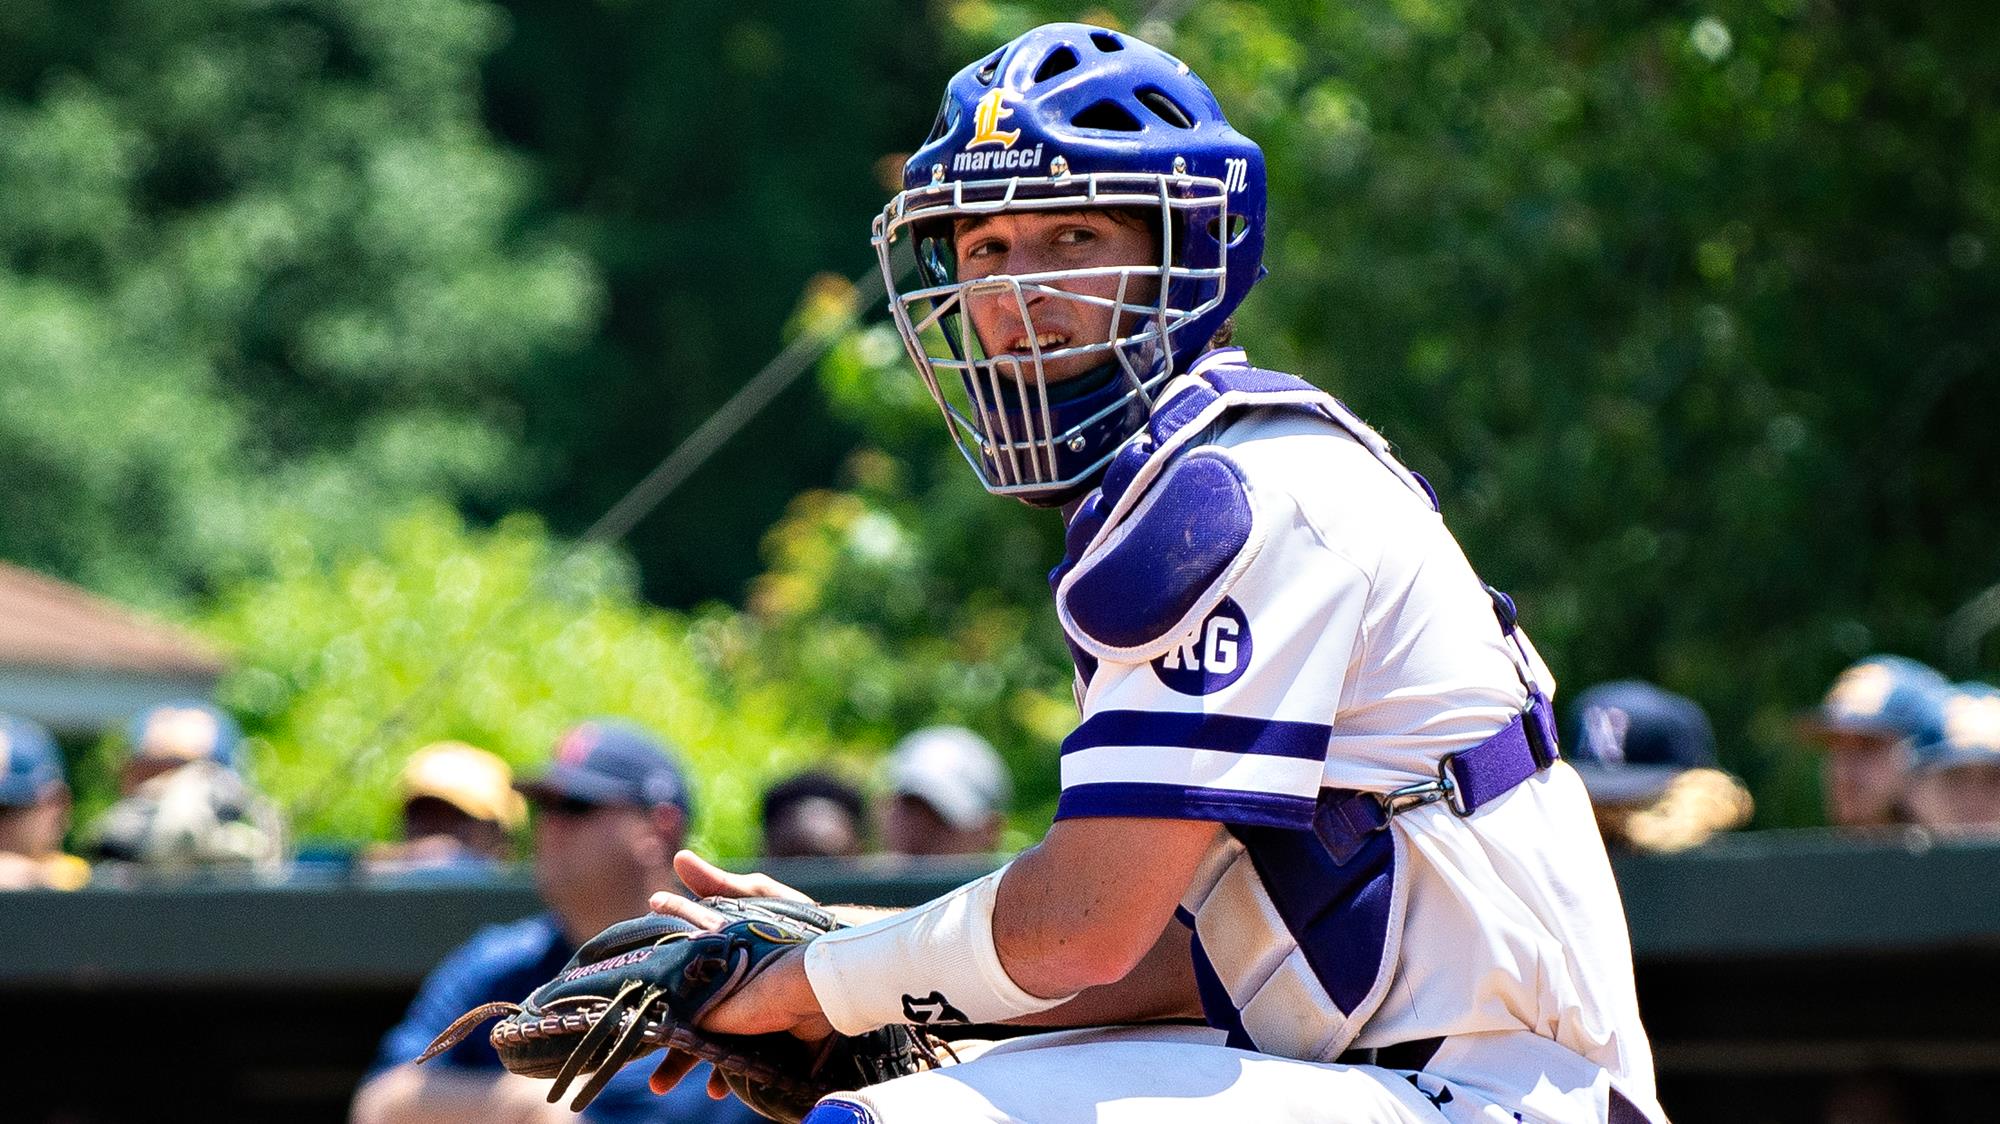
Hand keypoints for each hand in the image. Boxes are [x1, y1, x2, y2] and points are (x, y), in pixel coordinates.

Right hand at [645, 854, 832, 1098]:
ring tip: (662, 1084)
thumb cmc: (794, 921)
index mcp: (714, 957)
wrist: (836, 957)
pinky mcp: (764, 1034)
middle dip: (663, 1035)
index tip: (627, 994)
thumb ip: (717, 884)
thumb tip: (678, 859)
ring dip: (683, 1063)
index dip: (653, 983)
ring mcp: (742, 1014)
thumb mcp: (755, 898)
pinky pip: (740, 1058)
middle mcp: (722, 989)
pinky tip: (717, 1087)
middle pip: (683, 1015)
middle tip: (637, 1051)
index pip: (674, 972)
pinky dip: (726, 1073)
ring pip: (705, 1043)